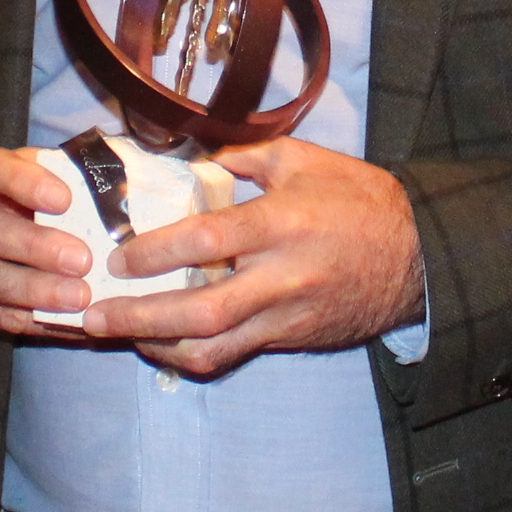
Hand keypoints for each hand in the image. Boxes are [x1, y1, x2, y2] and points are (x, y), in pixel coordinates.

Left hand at [87, 137, 422, 377]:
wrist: (418, 257)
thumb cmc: (359, 200)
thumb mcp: (305, 160)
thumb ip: (243, 156)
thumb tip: (187, 155)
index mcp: (282, 222)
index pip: (207, 241)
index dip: (155, 252)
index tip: (119, 256)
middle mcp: (281, 275)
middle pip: (200, 309)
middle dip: (139, 316)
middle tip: (93, 313)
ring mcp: (286, 314)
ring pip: (213, 346)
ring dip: (157, 345)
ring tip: (116, 335)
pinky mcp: (290, 338)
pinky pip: (232, 356)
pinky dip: (190, 354)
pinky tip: (161, 343)